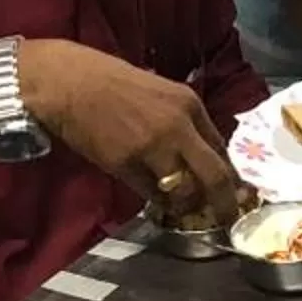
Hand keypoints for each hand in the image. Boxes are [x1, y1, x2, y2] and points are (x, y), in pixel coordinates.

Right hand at [17, 39, 246, 219]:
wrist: (68, 82)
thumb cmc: (112, 82)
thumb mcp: (160, 92)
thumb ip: (182, 121)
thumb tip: (199, 155)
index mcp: (189, 104)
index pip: (222, 149)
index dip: (230, 176)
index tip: (233, 193)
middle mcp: (178, 126)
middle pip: (215, 176)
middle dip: (225, 203)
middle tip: (226, 218)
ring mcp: (152, 147)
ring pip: (185, 192)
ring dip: (187, 206)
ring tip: (183, 210)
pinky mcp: (125, 164)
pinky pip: (151, 195)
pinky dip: (158, 203)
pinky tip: (157, 202)